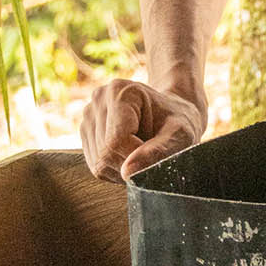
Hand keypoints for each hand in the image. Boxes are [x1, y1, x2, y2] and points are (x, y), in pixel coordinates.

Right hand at [80, 77, 204, 181]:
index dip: (137, 157)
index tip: (156, 153)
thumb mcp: (180, 133)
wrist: (170, 112)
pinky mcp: (86, 133)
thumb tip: (127, 173)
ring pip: (99, 163)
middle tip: (152, 153)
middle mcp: (98, 100)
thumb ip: (158, 151)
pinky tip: (132, 155)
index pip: (116, 142)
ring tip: (143, 152)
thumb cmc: (179, 120)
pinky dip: (117, 169)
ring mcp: (88, 116)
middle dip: (132, 163)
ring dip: (124, 167)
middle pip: (105, 153)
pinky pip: (97, 166)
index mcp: (120, 92)